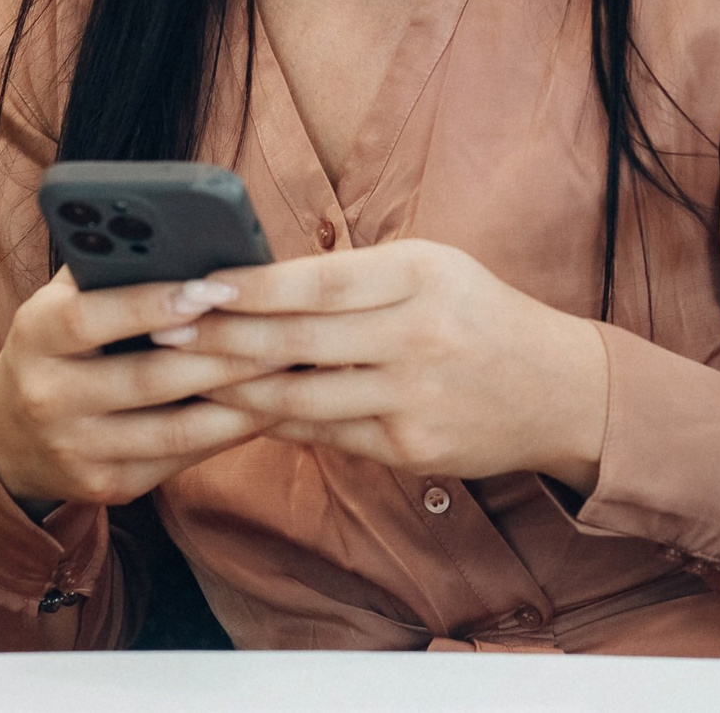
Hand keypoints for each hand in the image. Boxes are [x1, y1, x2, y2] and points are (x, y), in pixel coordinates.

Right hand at [0, 269, 280, 509]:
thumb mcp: (60, 302)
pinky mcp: (107, 487)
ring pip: (174, 430)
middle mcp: (49, 397)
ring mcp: (77, 450)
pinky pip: (180, 462)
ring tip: (287, 371)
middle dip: (223, 355)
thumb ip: (108, 269)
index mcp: (35, 336)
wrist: (9, 438)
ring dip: (239, 402)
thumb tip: (182, 236)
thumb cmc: (57, 347)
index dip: (152, 302)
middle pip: (148, 379)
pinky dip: (227, 435)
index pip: (91, 317)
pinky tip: (265, 410)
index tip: (214, 287)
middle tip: (282, 332)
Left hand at [179, 238, 609, 491]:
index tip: (194, 282)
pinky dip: (275, 422)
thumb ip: (352, 274)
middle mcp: (418, 336)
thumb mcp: (429, 268)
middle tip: (159, 327)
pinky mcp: (411, 450)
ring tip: (179, 373)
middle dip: (220, 336)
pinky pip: (325, 435)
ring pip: (301, 397)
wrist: (560, 389)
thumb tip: (252, 278)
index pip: (317, 282)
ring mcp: (414, 399)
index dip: (249, 286)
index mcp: (419, 275)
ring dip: (232, 387)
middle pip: (298, 341)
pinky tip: (233, 409)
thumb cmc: (476, 313)